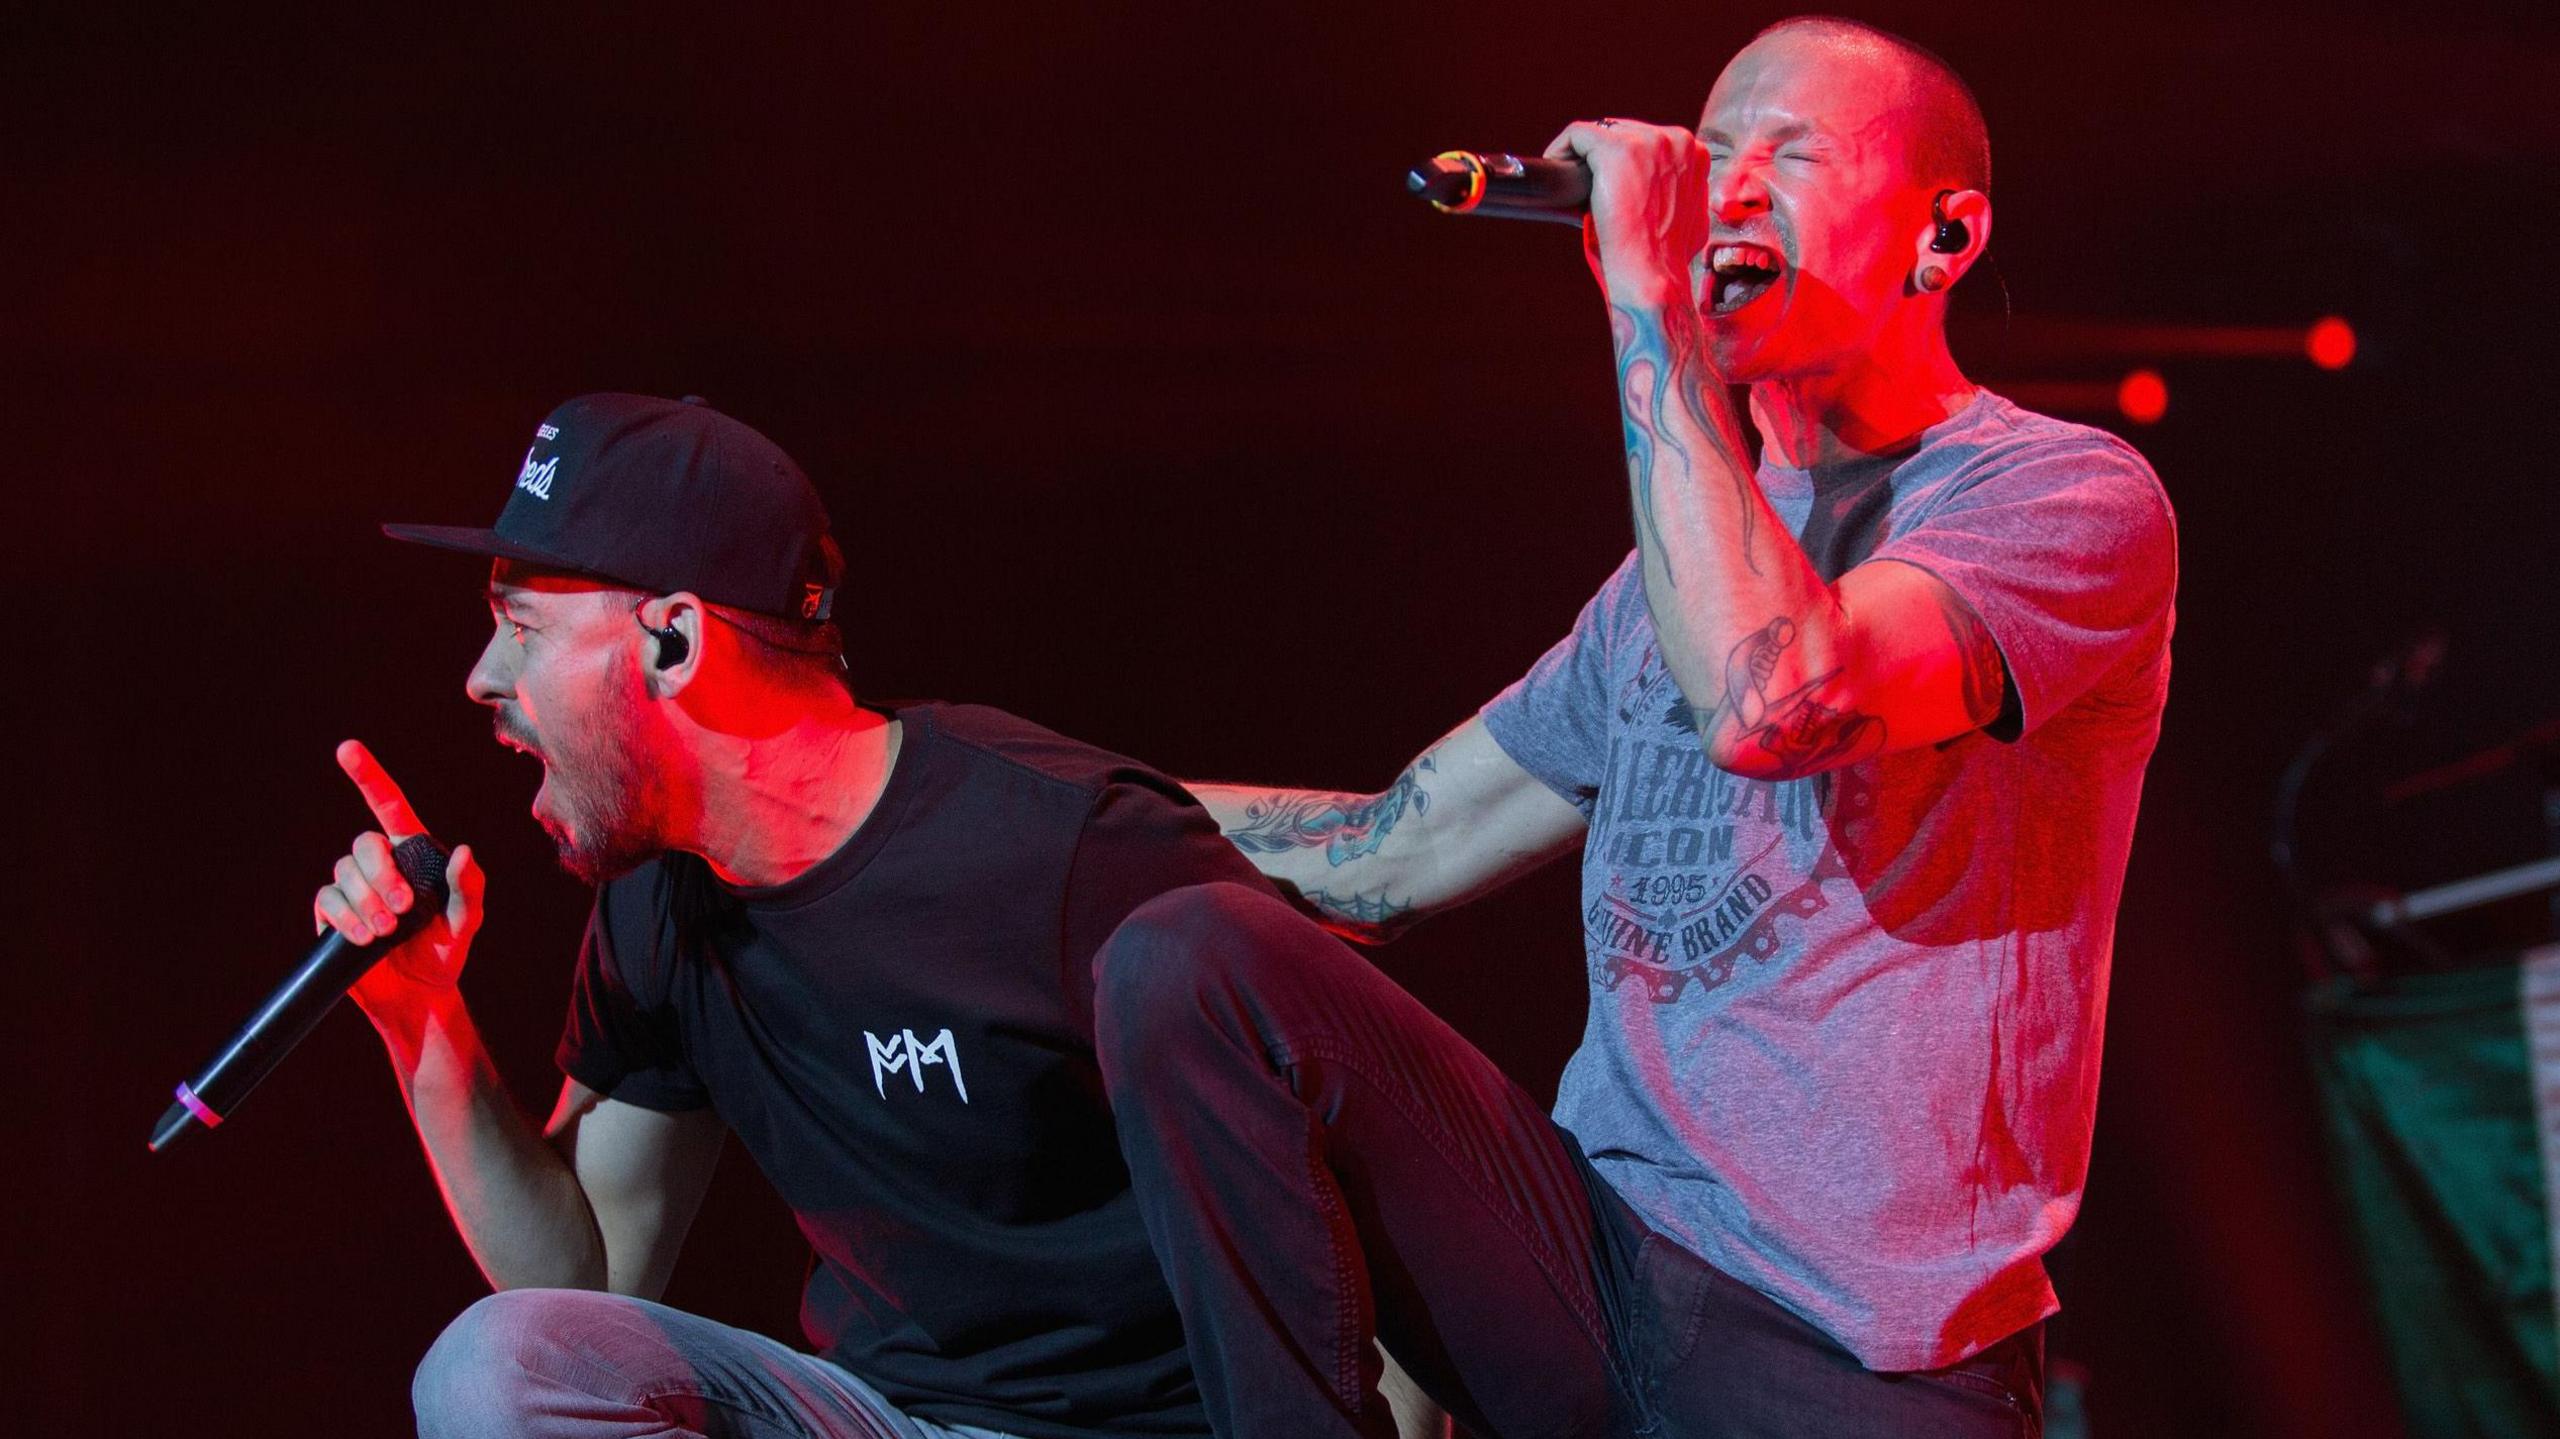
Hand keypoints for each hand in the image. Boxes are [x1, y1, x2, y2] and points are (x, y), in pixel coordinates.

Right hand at [312, 740, 484, 1025]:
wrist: (418, 995)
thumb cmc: (446, 952)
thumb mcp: (467, 922)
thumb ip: (470, 887)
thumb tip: (464, 851)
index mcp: (412, 855)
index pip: (387, 806)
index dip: (368, 776)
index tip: (347, 749)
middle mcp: (380, 866)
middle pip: (364, 844)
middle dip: (382, 874)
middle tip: (403, 909)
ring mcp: (353, 889)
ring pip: (344, 874)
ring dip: (366, 902)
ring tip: (387, 932)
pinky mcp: (333, 915)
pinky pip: (328, 901)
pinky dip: (345, 917)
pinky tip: (364, 938)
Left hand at [1542, 118, 1708, 308]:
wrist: (1651, 275)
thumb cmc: (1663, 259)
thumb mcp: (1687, 219)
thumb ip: (1676, 195)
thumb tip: (1659, 197)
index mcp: (1694, 153)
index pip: (1648, 141)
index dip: (1623, 162)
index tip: (1608, 184)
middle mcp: (1675, 140)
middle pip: (1623, 132)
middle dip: (1602, 157)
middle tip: (1585, 188)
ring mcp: (1646, 141)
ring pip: (1599, 132)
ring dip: (1581, 155)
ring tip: (1569, 183)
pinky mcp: (1614, 149)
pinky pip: (1577, 135)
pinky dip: (1561, 150)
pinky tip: (1555, 168)